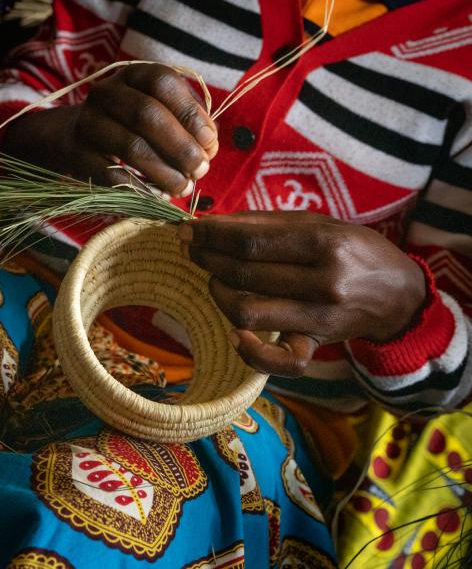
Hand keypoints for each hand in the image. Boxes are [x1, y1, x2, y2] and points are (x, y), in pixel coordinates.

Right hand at [3, 64, 217, 196]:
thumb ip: (187, 124)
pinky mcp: (78, 156)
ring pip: (131, 147)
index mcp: (132, 75)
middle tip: (201, 170)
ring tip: (184, 188)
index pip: (163, 82)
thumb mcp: (159, 112)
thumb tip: (209, 148)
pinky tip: (160, 197)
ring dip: (164, 172)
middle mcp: (106, 93)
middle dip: (181, 146)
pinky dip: (141, 189)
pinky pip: (112, 176)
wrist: (75, 137)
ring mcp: (88, 124)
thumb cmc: (131, 125)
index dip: (190, 113)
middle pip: (147, 115)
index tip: (210, 142)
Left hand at [178, 211, 426, 376]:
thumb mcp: (318, 223)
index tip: (187, 231)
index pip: (249, 242)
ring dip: (218, 294)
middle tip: (194, 249)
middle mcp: (322, 282)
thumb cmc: (352, 250)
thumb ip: (266, 224)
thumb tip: (213, 223)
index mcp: (322, 244)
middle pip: (243, 274)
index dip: (210, 236)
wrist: (397, 293)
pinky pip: (279, 361)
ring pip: (248, 313)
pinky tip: (235, 334)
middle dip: (207, 259)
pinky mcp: (317, 345)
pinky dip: (251, 352)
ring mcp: (319, 319)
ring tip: (214, 278)